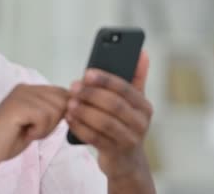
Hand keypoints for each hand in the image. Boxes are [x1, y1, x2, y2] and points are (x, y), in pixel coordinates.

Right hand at [0, 84, 69, 171]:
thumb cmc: (8, 140)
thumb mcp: (34, 122)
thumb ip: (50, 111)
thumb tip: (73, 106)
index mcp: (28, 89)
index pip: (61, 93)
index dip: (63, 112)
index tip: (46, 126)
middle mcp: (25, 88)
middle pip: (62, 100)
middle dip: (54, 121)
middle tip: (35, 130)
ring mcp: (21, 95)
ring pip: (55, 110)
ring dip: (46, 128)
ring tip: (29, 132)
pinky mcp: (18, 105)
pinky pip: (44, 117)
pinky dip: (39, 131)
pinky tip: (25, 134)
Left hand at [65, 51, 152, 178]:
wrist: (127, 161)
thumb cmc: (126, 124)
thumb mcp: (134, 103)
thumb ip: (136, 78)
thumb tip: (142, 53)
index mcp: (144, 106)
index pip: (125, 89)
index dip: (105, 80)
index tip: (87, 73)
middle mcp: (140, 123)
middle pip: (114, 105)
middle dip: (91, 94)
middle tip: (73, 87)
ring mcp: (128, 140)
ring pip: (104, 123)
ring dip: (84, 111)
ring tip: (70, 103)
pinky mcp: (115, 153)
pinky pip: (95, 138)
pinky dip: (80, 127)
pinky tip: (69, 118)